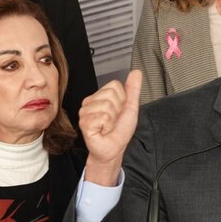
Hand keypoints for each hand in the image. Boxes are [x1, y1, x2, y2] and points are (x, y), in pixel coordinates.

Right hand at [79, 70, 141, 185]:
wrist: (113, 149)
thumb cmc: (119, 130)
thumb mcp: (130, 107)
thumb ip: (133, 89)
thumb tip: (136, 72)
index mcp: (99, 96)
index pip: (114, 85)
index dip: (122, 99)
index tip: (119, 111)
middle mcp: (89, 102)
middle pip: (110, 94)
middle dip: (117, 110)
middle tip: (113, 121)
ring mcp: (85, 112)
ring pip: (107, 106)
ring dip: (112, 120)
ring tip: (107, 126)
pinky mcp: (84, 123)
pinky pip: (103, 117)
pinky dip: (107, 126)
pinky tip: (102, 131)